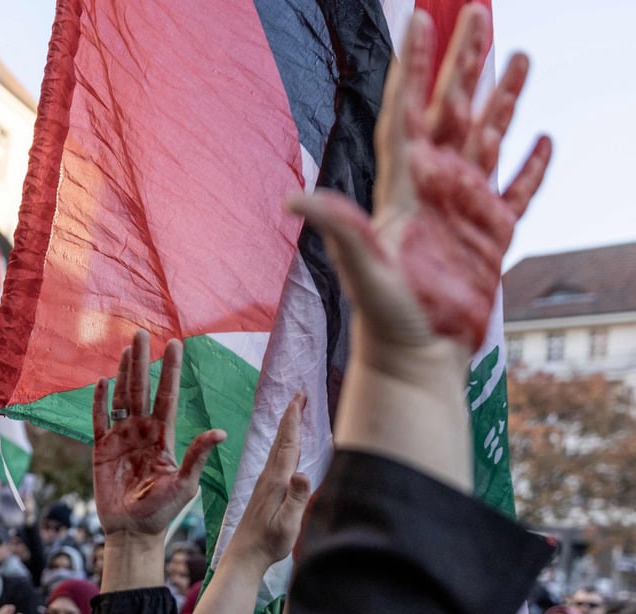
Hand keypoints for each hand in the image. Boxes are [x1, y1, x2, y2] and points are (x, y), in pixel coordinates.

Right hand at [92, 330, 224, 590]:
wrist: (133, 532)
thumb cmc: (162, 512)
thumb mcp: (185, 484)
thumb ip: (198, 456)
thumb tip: (221, 432)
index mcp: (163, 437)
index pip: (167, 396)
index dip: (170, 371)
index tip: (176, 344)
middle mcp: (142, 431)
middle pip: (142, 389)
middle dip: (143, 361)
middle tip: (143, 333)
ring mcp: (120, 438)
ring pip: (122, 397)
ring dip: (123, 372)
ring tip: (126, 348)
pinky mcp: (100, 449)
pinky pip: (99, 420)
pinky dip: (99, 401)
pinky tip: (102, 382)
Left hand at [224, 393, 310, 572]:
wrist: (245, 555)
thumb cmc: (268, 542)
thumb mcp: (288, 523)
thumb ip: (296, 498)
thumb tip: (303, 473)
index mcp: (276, 480)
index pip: (287, 444)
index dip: (294, 421)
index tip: (299, 398)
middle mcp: (269, 477)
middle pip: (282, 440)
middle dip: (291, 416)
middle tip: (300, 394)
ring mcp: (266, 483)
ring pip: (278, 448)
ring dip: (288, 428)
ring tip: (295, 413)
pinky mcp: (265, 491)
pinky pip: (277, 459)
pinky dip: (284, 446)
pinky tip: (287, 448)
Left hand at [288, 6, 550, 366]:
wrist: (415, 356)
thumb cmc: (385, 317)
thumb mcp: (362, 267)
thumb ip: (339, 228)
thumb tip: (294, 201)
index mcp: (403, 186)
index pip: (409, 111)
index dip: (415, 66)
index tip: (421, 20)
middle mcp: (434, 187)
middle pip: (452, 108)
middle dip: (465, 60)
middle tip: (478, 10)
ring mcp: (465, 207)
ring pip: (489, 136)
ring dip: (503, 97)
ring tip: (519, 54)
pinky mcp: (492, 235)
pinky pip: (518, 190)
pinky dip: (533, 165)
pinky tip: (541, 138)